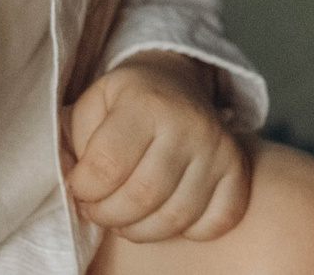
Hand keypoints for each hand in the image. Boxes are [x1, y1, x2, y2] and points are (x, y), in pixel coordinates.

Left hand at [66, 52, 250, 242]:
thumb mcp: (93, 104)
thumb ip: (78, 141)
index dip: (84, 189)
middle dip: (108, 215)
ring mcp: (218, 147)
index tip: (80, 186)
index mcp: (146, 102)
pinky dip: (188, 231)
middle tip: (98, 208)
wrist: (176, 83)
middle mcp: (188, 123)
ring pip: (175, 217)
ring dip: (140, 229)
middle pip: (142, 197)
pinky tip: (166, 212)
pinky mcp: (237, 169)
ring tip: (125, 214)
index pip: (107, 166)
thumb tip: (76, 185)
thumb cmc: (127, 102)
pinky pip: (217, 221)